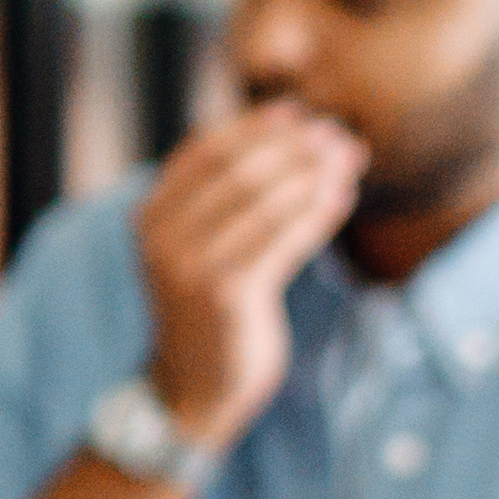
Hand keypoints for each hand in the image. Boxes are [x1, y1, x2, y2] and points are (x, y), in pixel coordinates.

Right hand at [131, 101, 366, 449]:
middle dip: (292, 146)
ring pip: (263, 201)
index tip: (299, 112)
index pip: (205, 151)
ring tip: (349, 159)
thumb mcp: (198, 246)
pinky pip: (281, 240)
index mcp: (149, 215)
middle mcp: (161, 236)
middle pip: (237, 170)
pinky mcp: (225, 294)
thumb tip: (282, 132)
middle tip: (337, 134)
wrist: (194, 386)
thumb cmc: (209, 309)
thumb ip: (221, 199)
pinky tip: (343, 197)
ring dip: (312, 173)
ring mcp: (189, 266)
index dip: (255, 127)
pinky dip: (316, 213)